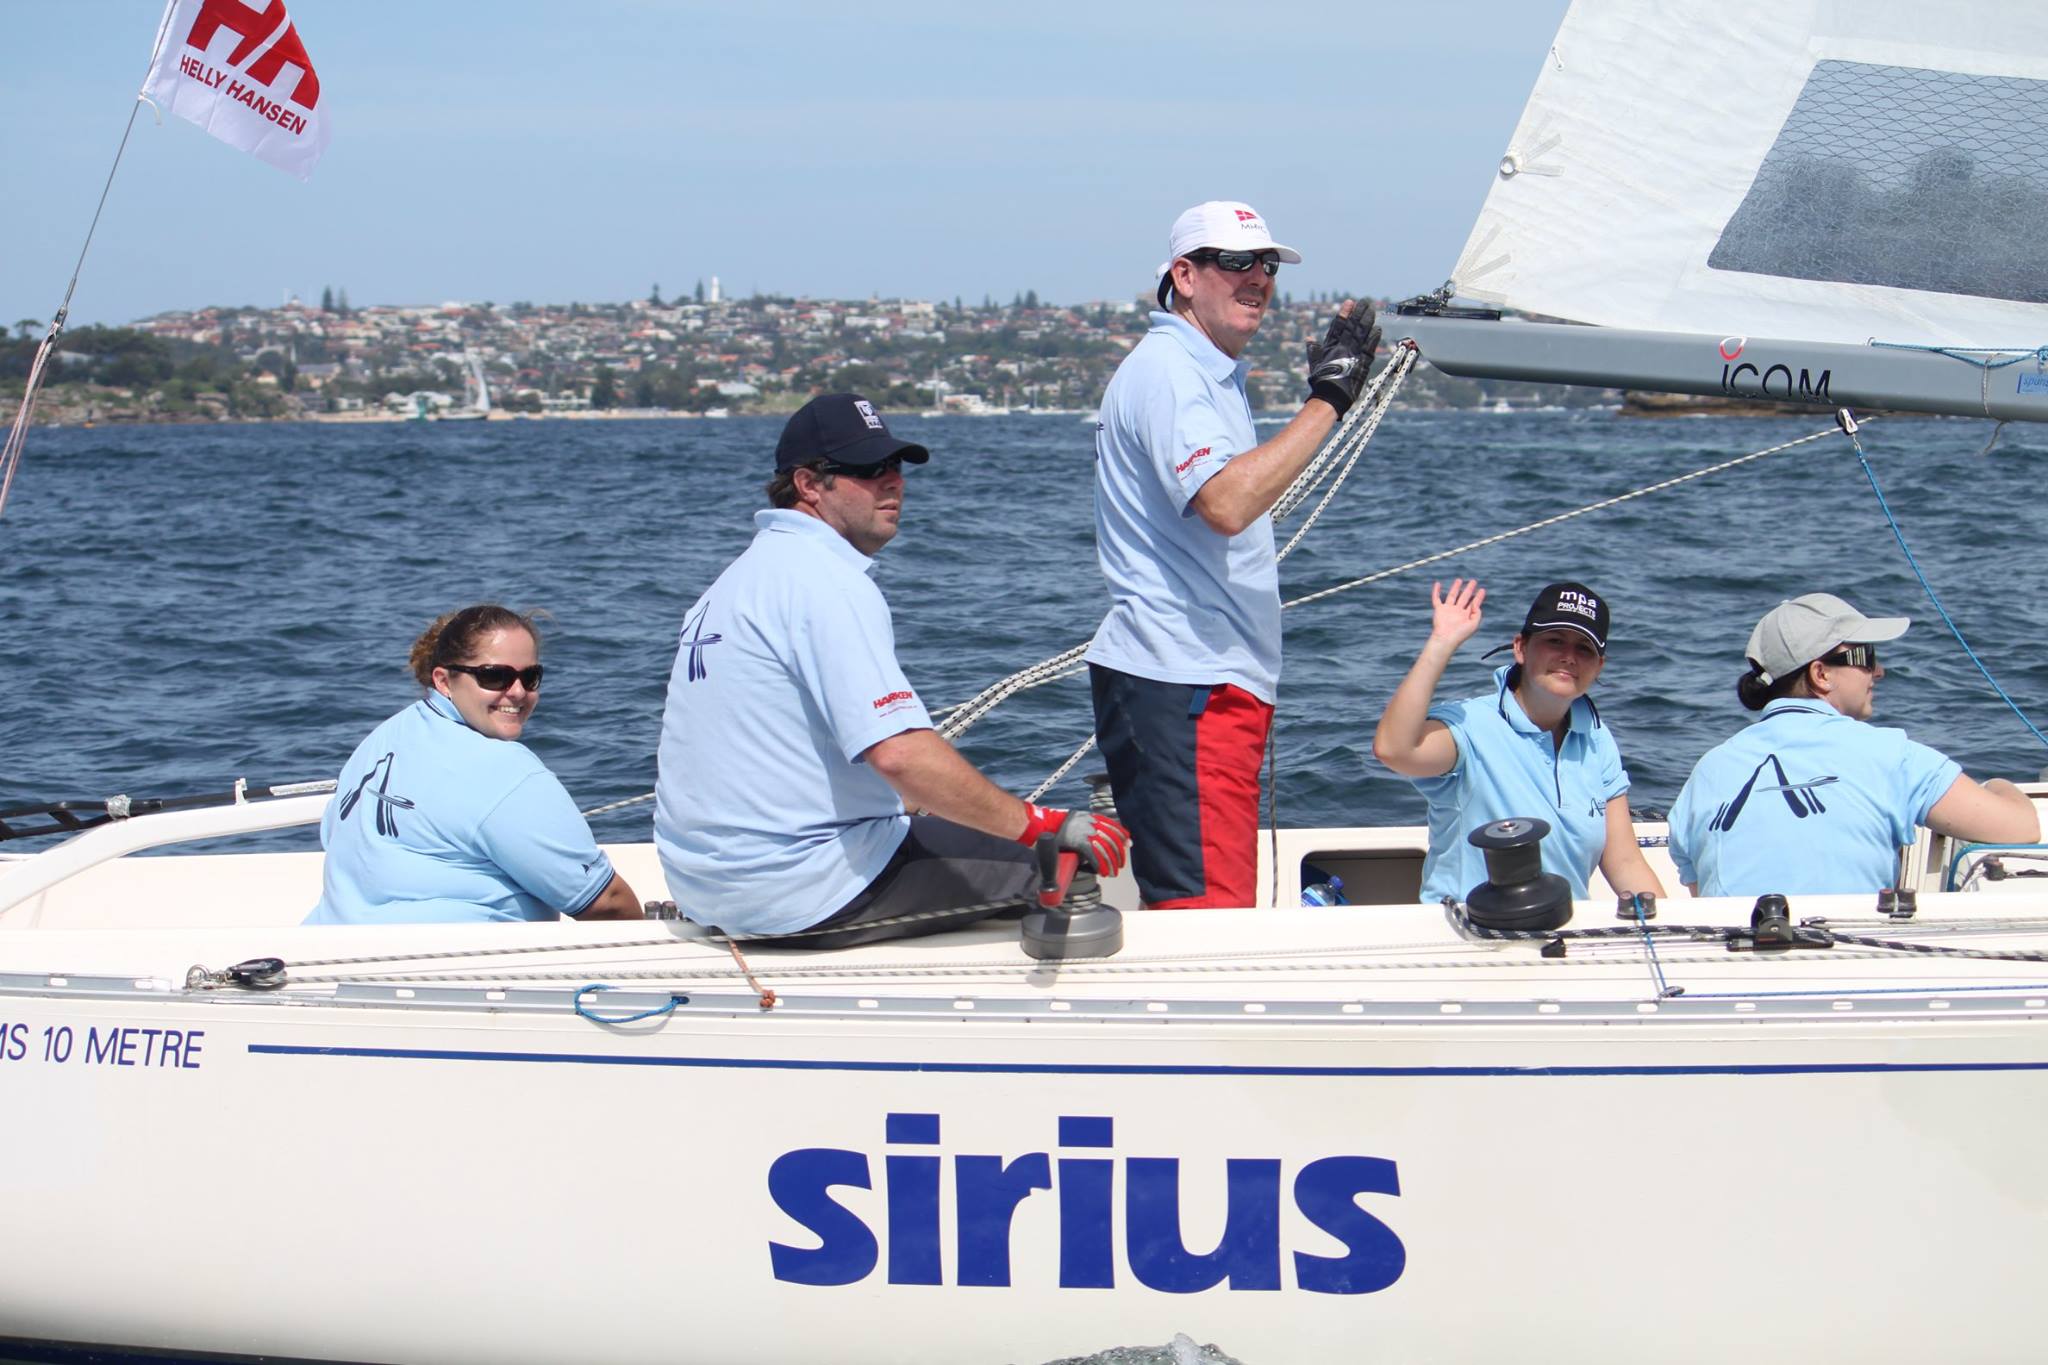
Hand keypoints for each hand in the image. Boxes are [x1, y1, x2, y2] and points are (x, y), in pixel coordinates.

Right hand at [1016, 803, 1131, 877]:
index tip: (1128, 843)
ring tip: (1113, 872)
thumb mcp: (1073, 821)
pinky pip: (1095, 856)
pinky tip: (1103, 872)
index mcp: (1090, 817)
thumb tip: (1093, 839)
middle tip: (1121, 863)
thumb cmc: (1054, 826)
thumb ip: (1084, 828)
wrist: (1040, 825)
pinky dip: (1101, 865)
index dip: (1122, 835)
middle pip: (1112, 839)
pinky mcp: (1079, 844)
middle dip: (1119, 852)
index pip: (1112, 825)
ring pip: (1105, 849)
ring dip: (1111, 862)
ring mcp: (1085, 833)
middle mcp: (1090, 824)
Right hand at [1305, 299, 1381, 416]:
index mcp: (1330, 347)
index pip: (1338, 326)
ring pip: (1361, 334)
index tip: (1349, 303)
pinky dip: (1373, 338)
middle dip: (1358, 313)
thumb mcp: (1314, 364)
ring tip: (1371, 310)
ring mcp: (1352, 354)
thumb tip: (1309, 339)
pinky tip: (1377, 329)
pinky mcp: (1361, 363)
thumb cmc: (1321, 383)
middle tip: (1364, 302)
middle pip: (1351, 326)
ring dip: (1367, 321)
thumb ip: (1313, 351)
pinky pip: (1369, 347)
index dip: (1344, 314)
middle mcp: (1341, 348)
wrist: (1329, 397)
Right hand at [1429, 578, 1485, 650]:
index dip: (1478, 597)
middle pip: (1464, 597)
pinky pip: (1436, 598)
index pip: (1474, 604)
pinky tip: (1437, 584)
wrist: (1446, 638)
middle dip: (1469, 589)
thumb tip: (1475, 603)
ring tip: (1460, 580)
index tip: (1482, 590)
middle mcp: (1457, 612)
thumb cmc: (1460, 634)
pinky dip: (1436, 591)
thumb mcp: (1474, 624)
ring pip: (1452, 596)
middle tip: (1474, 581)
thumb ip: (1477, 613)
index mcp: (1466, 616)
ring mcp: (1448, 610)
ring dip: (1455, 588)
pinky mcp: (1439, 609)